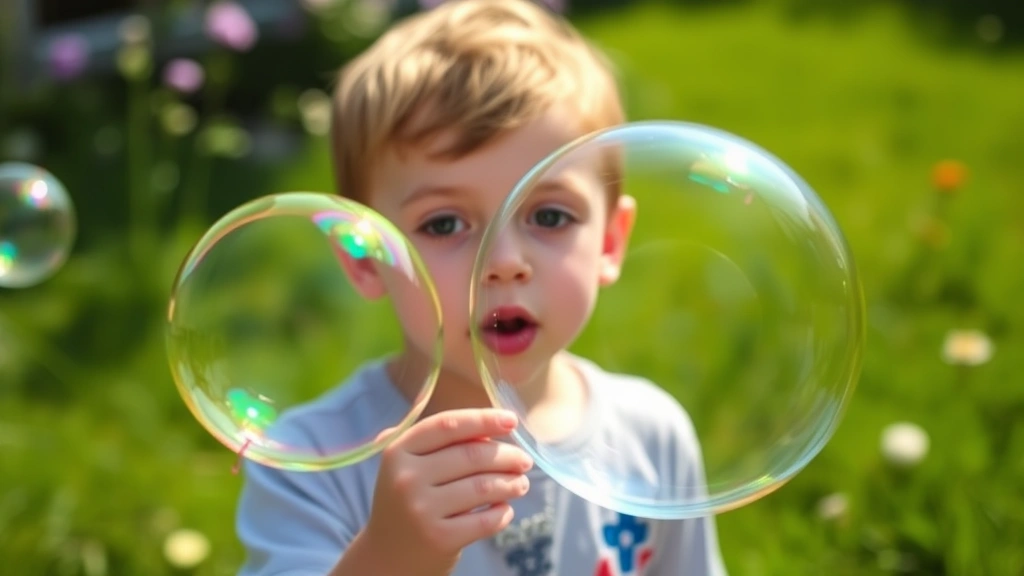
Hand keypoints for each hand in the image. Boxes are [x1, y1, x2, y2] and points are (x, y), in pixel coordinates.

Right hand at [363, 409, 533, 573]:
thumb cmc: (407, 503)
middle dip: (507, 456)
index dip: (483, 419)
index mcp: (398, 452)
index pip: (447, 425)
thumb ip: (440, 443)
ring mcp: (422, 510)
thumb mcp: (409, 467)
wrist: (386, 558)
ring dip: (511, 483)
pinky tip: (505, 510)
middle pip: (472, 456)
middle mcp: (406, 478)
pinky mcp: (440, 539)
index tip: (511, 420)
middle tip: (524, 461)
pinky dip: (503, 513)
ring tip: (521, 484)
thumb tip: (490, 430)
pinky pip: (486, 519)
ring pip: (483, 487)